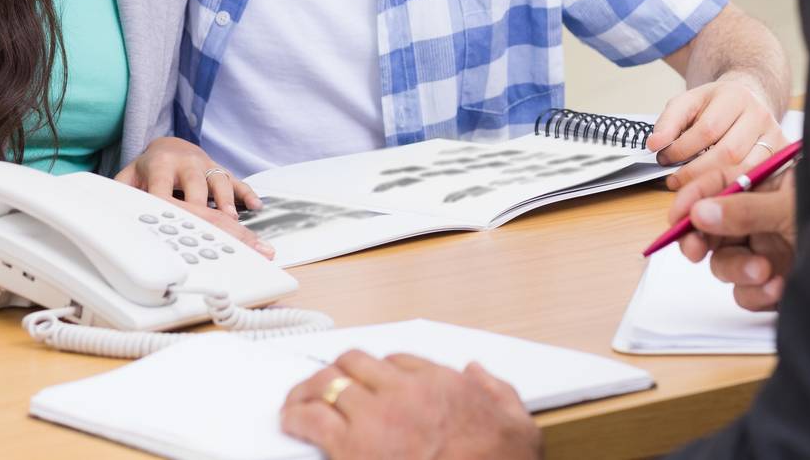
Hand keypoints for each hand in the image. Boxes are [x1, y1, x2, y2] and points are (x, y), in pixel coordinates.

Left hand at [115, 138, 271, 256]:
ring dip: (226, 200)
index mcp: (160, 165)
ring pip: (219, 181)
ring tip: (232, 220)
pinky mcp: (220, 171)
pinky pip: (237, 181)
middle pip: (195, 184)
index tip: (167, 222)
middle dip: (202, 204)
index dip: (165, 203)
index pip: (162, 187)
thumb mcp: (129, 177)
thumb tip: (104, 209)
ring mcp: (206, 166)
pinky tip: (255, 207)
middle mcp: (186, 163)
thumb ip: (119, 191)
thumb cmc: (148, 169)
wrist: (170, 146)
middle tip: (207, 226)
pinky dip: (246, 194)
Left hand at [281, 351, 541, 459]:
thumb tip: (479, 372)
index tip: (373, 381)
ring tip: (299, 398)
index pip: (399, 361)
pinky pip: (313, 419)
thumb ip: (498, 390)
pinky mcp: (351, 447)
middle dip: (339, 370)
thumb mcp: (518, 421)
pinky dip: (297, 416)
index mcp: (442, 384)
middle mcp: (405, 393)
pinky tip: (291, 420)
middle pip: (356, 362)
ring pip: (329, 383)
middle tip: (326, 382)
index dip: (381, 372)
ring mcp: (375, 417)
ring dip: (311, 389)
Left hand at [647, 71, 785, 191]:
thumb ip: (669, 121)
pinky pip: (758, 179)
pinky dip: (734, 189)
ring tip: (690, 190)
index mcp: (735, 97)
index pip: (707, 129)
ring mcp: (774, 136)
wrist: (746, 102)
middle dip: (696, 172)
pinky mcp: (782, 156)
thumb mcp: (688, 103)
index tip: (663, 158)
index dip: (682, 148)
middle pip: (728, 153)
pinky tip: (715, 194)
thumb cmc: (714, 107)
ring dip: (713, 184)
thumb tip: (654, 144)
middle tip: (673, 181)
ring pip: (745, 170)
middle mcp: (760, 115)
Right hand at [669, 166, 797, 311]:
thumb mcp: (791, 208)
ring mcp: (764, 252)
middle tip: (695, 250)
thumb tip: (699, 213)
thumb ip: (745, 210)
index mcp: (765, 187)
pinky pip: (744, 293)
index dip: (692, 199)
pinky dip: (756, 294)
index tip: (676, 218)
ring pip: (724, 263)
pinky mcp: (770, 284)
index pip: (717, 184)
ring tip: (764, 271)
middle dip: (700, 240)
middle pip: (710, 227)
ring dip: (737, 270)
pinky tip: (780, 287)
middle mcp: (759, 219)